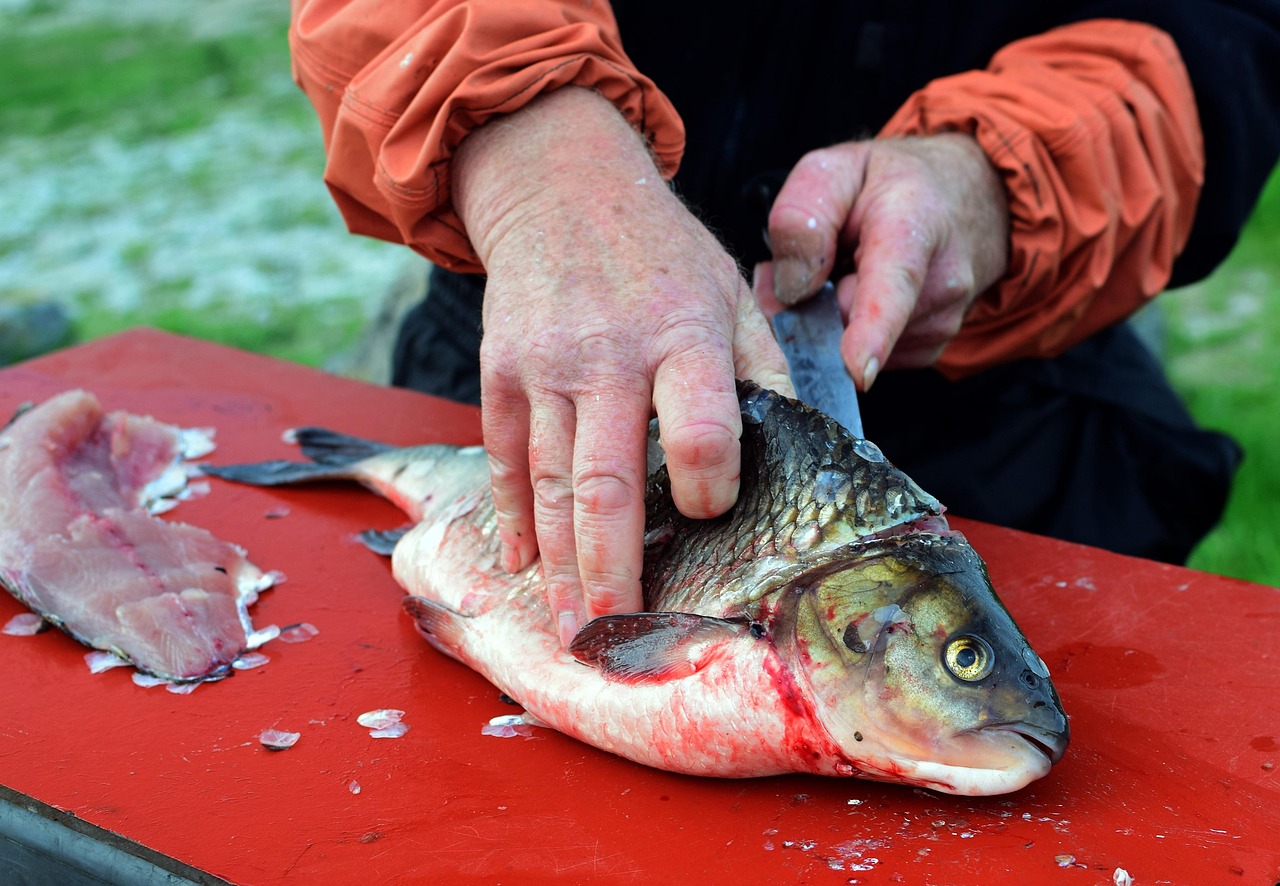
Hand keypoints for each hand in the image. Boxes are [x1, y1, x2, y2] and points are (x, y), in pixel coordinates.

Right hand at [452, 88, 791, 646]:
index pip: (702, 433)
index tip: (710, 516)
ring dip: (559, 565)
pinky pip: (505, 457)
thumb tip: (801, 448)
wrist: (560, 185)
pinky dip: (512, 515)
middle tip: (614, 635)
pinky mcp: (501, 371)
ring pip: (551, 485)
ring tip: (569, 623)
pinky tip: (521, 563)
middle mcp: (611, 356)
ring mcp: (546, 365)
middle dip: (611, 571)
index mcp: (685, 335)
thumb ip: (762, 370)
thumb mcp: (730, 290)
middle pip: (608, 484)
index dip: (710, 488)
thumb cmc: (660, 250)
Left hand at [755, 134, 1008, 386]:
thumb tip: (792, 288)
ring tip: (851, 271)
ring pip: (851, 344)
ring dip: (832, 316)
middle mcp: (940, 281)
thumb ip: (802, 214)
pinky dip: (851, 333)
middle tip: (817, 264)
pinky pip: (865, 357)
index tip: (858, 370)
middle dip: (812, 304)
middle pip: (848, 321)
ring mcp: (941, 321)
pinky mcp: (929, 348)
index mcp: (914, 225)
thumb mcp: (835, 170)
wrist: (965, 197)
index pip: (894, 285)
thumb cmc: (892, 183)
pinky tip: (864, 295)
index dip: (872, 331)